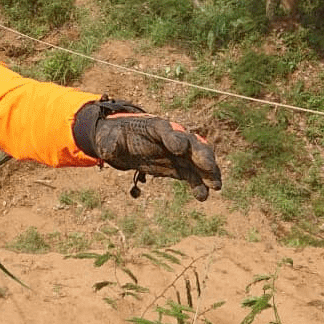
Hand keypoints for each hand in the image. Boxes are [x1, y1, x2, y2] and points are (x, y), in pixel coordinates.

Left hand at [87, 107, 222, 199]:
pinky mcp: (177, 166)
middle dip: (200, 154)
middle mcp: (171, 137)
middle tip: (208, 166)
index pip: (167, 130)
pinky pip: (192, 174)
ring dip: (208, 171)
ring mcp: (177, 152)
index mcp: (154, 127)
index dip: (174, 138)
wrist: (121, 142)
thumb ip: (110, 144)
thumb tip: (109, 149)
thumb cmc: (114, 138)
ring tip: (215, 186)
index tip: (179, 148)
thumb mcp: (107, 140)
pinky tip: (204, 196)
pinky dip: (199, 184)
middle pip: (190, 143)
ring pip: (197, 159)